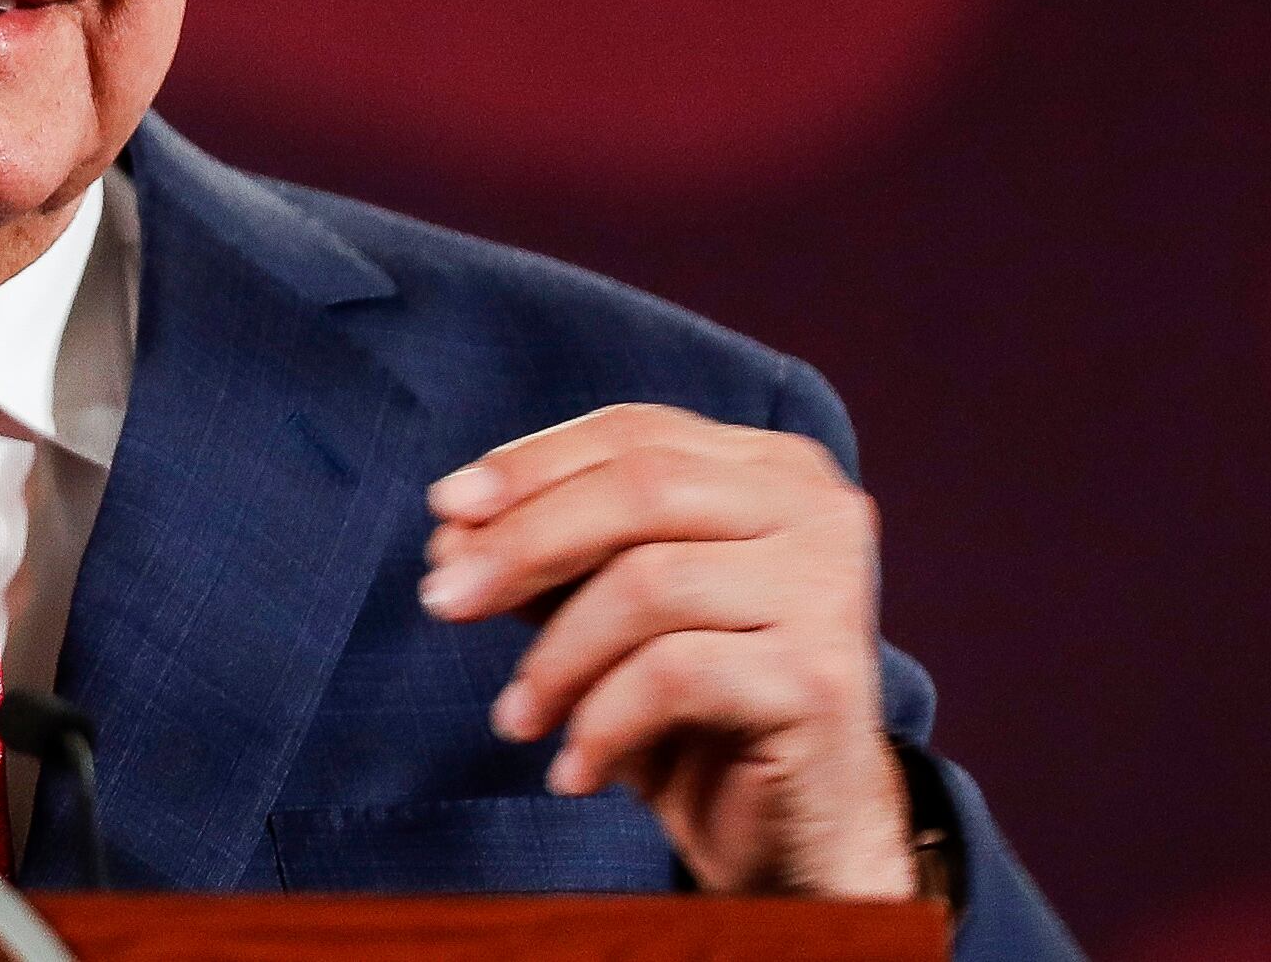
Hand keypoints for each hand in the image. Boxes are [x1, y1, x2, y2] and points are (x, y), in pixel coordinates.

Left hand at [420, 403, 915, 898]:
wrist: (798, 836)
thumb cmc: (696, 713)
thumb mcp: (607, 620)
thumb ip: (546, 561)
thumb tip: (450, 531)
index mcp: (770, 468)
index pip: (634, 433)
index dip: (530, 464)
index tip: (444, 510)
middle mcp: (816, 509)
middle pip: (640, 488)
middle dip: (522, 542)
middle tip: (442, 601)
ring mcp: (827, 588)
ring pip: (649, 583)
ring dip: (556, 658)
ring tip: (516, 719)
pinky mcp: (822, 676)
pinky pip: (675, 674)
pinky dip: (601, 722)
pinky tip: (574, 770)